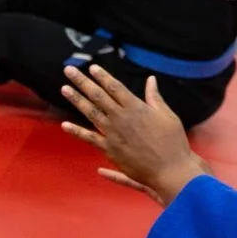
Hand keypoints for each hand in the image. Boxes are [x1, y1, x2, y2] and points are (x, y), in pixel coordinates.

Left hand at [59, 65, 208, 203]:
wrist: (170, 170)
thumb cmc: (173, 143)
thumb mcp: (167, 116)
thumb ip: (155, 98)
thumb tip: (151, 80)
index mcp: (136, 107)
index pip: (115, 87)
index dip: (102, 76)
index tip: (92, 67)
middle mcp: (121, 118)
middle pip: (98, 96)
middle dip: (82, 81)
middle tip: (69, 70)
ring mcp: (113, 134)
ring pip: (91, 113)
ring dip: (76, 100)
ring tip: (64, 89)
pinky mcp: (110, 150)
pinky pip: (90, 138)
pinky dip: (76, 131)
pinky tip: (64, 124)